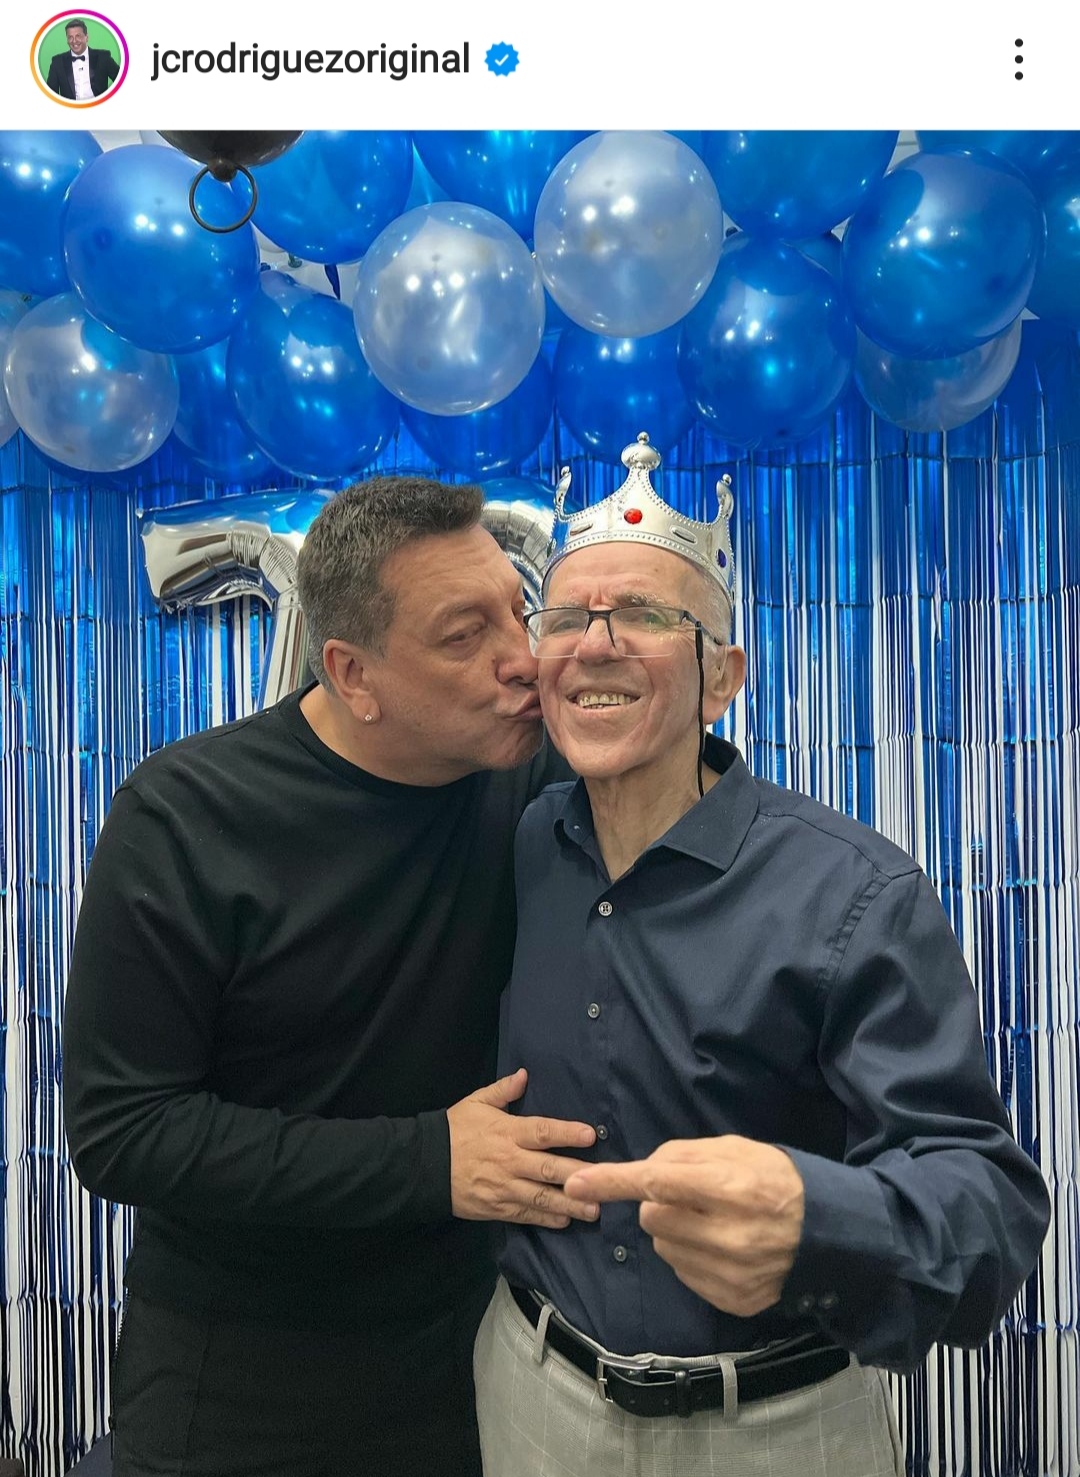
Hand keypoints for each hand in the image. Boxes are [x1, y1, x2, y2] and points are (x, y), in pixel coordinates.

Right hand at [447, 1068, 598, 1228]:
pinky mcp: (497, 1208)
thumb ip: (502, 1090)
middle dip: (577, 1175)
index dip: (567, 1133)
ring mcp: (504, 1187)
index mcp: (507, 1132)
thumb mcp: (475, 1103)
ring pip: (542, 1197)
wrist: (424, 1165)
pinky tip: (565, 1220)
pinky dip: (546, 1218)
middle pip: (549, 1169)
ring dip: (569, 1204)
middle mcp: (509, 1161)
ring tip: (593, 1210)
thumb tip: (524, 1075)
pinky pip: (526, 1214)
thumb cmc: (454, 1130)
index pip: (542, 1131)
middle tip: (603, 1181)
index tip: (590, 1135)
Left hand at [563, 1136, 803, 1316]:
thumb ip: (685, 1155)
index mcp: (732, 1187)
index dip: (613, 1181)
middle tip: (692, 1197)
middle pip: (653, 1216)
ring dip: (674, 1231)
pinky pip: (683, 1274)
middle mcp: (730, 1235)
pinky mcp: (733, 1301)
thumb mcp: (738, 1149)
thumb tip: (643, 1170)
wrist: (829, 1234)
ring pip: (664, 1247)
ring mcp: (732, 1273)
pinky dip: (690, 1257)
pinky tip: (721, 1248)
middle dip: (659, 1202)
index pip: (658, 1182)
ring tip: (711, 1222)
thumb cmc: (778, 1180)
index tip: (576, 1182)